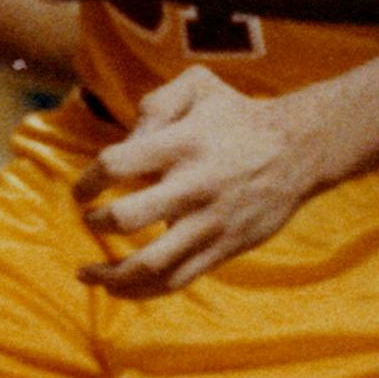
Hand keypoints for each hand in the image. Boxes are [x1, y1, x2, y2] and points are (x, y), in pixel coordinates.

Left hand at [72, 67, 328, 295]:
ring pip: (150, 264)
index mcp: (182, 144)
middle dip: (97, 222)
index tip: (82, 190)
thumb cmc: (237, 115)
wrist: (297, 150)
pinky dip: (141, 291)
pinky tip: (119, 288)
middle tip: (89, 219)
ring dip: (110, 275)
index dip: (89, 180)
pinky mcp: (222, 249)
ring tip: (87, 273)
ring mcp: (208, 223)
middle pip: (127, 218)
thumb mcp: (200, 86)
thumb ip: (156, 102)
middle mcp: (193, 187)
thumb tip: (126, 140)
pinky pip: (176, 280)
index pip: (117, 165)